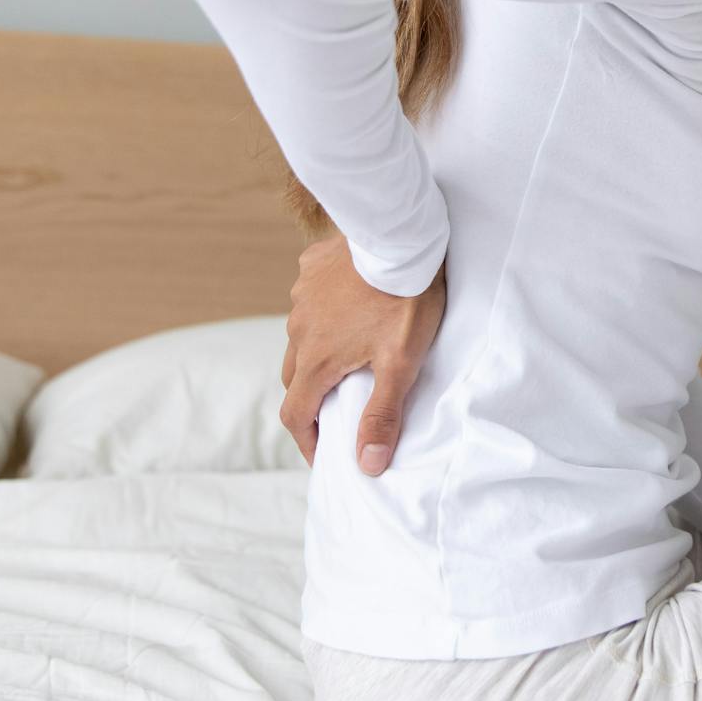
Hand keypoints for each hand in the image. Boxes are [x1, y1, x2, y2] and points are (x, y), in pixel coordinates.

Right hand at [279, 234, 446, 474]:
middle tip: (337, 409)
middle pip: (294, 378)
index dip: (307, 441)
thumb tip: (368, 465)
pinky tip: (346, 308)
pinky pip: (308, 301)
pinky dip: (321, 314)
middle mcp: (299, 329)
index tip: (322, 455)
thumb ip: (382, 416)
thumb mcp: (402, 365)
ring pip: (300, 337)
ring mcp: (301, 296)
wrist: (403, 236)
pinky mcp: (309, 269)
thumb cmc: (407, 302)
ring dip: (316, 354)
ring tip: (347, 356)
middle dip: (311, 399)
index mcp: (317, 359)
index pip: (295, 414)